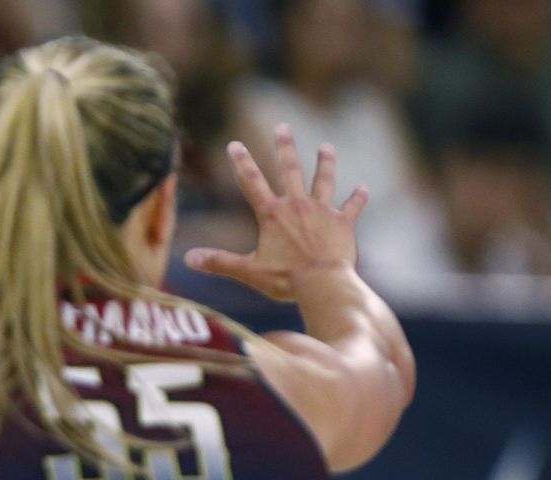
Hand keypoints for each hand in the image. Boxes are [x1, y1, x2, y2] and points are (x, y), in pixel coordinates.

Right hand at [185, 124, 367, 301]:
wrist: (323, 283)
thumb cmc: (285, 279)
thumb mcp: (248, 271)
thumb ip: (219, 262)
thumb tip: (188, 259)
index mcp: (272, 215)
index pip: (252, 183)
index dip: (241, 163)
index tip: (234, 143)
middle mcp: (297, 206)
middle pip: (290, 170)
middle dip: (284, 147)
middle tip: (282, 126)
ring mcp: (322, 212)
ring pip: (323, 181)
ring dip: (325, 163)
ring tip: (326, 147)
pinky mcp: (343, 224)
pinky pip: (351, 208)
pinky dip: (357, 198)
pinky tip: (363, 189)